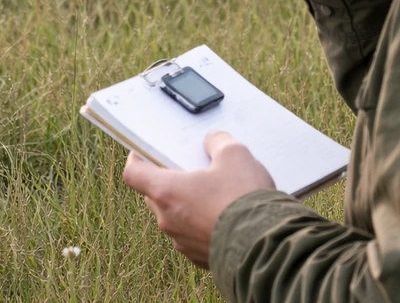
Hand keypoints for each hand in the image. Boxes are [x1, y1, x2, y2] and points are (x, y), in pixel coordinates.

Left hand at [122, 132, 275, 267]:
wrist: (265, 247)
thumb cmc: (243, 199)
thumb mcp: (234, 154)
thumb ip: (218, 142)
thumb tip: (213, 142)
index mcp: (166, 192)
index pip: (133, 174)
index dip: (137, 159)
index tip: (146, 152)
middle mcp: (168, 220)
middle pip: (155, 195)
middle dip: (169, 180)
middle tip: (190, 167)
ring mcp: (183, 242)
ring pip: (175, 216)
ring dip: (188, 203)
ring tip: (214, 192)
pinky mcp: (200, 257)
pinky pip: (193, 234)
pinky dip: (203, 223)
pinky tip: (226, 214)